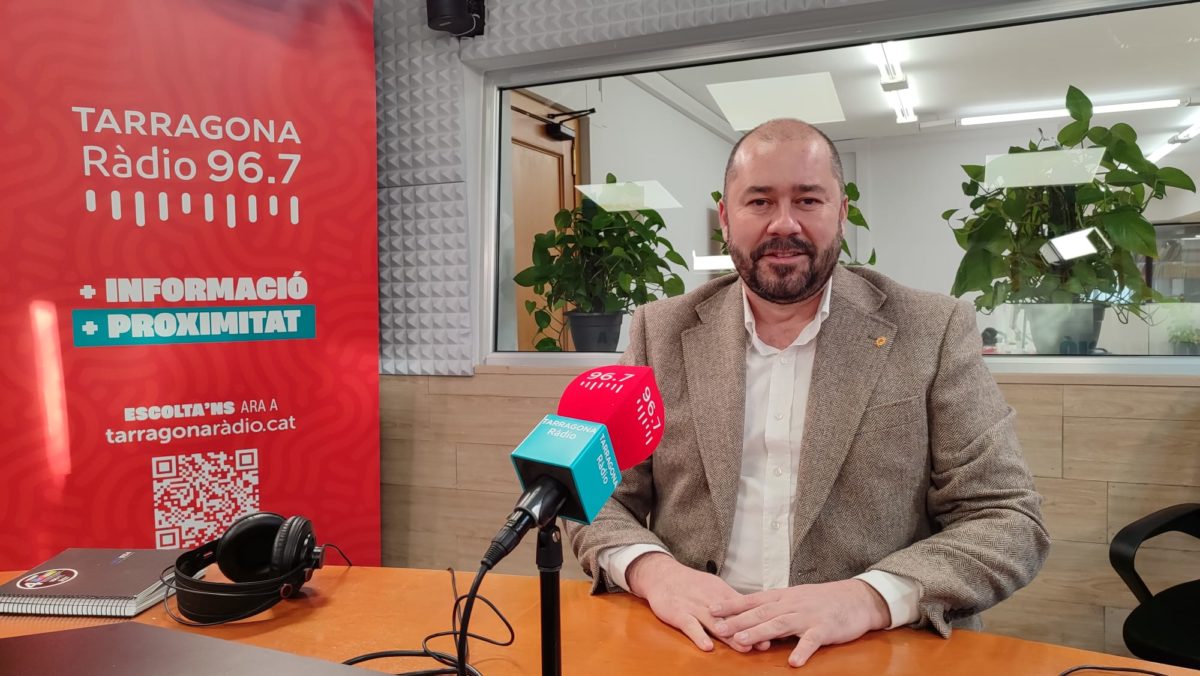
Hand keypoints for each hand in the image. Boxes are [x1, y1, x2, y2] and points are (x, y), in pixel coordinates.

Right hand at [626, 553, 769, 652]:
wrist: (662, 574)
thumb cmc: (691, 584)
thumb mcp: (714, 588)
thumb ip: (732, 602)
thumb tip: (755, 613)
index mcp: (721, 592)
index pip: (743, 607)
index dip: (758, 619)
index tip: (773, 630)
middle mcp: (711, 600)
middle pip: (732, 617)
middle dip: (749, 631)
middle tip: (764, 643)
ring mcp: (694, 607)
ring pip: (715, 623)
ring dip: (730, 636)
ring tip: (743, 648)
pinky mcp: (679, 614)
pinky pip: (690, 626)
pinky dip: (699, 636)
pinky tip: (707, 646)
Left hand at [709, 579, 890, 666]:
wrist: (856, 598)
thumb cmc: (822, 600)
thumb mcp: (794, 599)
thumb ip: (774, 608)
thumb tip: (748, 617)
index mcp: (783, 596)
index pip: (752, 599)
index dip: (731, 604)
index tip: (711, 609)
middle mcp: (792, 604)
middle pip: (761, 612)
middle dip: (738, 621)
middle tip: (717, 628)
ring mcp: (808, 616)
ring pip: (780, 624)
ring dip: (760, 633)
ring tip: (742, 642)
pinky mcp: (825, 628)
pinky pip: (812, 640)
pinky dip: (802, 650)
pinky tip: (793, 662)